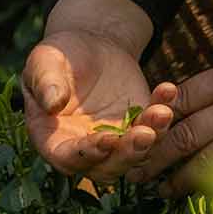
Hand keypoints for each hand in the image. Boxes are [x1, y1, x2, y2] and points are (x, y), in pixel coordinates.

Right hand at [20, 29, 177, 184]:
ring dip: (153, 138)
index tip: (107, 140)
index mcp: (52, 139)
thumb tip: (52, 103)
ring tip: (162, 112)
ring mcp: (115, 141)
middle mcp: (85, 149)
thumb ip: (45, 83)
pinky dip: (163, 113)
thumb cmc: (58, 56)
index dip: (87, 154)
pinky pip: (155, 128)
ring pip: (136, 154)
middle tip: (145, 134)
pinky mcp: (138, 126)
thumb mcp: (45, 62)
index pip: (68, 158)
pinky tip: (167, 91)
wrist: (90, 46)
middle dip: (127, 155)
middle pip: (108, 167)